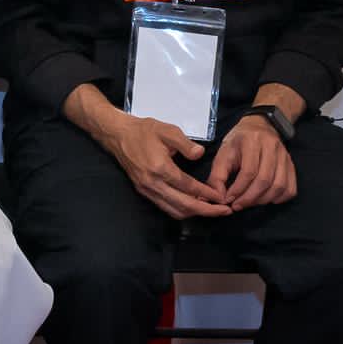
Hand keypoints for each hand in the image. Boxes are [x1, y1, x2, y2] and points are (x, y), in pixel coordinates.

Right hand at [62, 84, 231, 218]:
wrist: (118, 135)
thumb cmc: (144, 131)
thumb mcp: (167, 130)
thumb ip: (186, 144)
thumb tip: (200, 154)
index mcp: (160, 168)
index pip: (188, 187)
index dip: (207, 194)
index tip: (221, 197)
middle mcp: (153, 183)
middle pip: (184, 205)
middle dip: (206, 211)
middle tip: (224, 211)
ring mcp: (147, 190)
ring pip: (174, 210)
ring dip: (194, 213)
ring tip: (211, 210)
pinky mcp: (144, 191)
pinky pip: (166, 207)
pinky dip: (181, 210)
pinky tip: (193, 206)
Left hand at [208, 104, 300, 210]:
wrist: (260, 126)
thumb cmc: (238, 142)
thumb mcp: (223, 153)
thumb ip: (217, 176)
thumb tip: (215, 198)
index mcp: (252, 141)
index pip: (248, 171)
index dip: (238, 189)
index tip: (228, 200)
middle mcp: (272, 147)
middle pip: (265, 180)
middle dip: (250, 198)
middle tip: (238, 206)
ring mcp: (284, 156)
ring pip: (279, 185)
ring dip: (263, 200)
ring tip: (250, 203)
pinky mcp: (291, 165)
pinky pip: (290, 187)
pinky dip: (279, 198)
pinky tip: (266, 199)